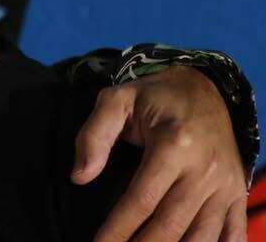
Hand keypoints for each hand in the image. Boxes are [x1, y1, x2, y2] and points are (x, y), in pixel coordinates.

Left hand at [74, 66, 247, 241]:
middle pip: (171, 224)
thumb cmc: (154, 97)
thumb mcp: (116, 100)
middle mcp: (205, 169)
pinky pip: (234, 231)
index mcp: (174, 145)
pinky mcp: (237, 192)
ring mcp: (226, 184)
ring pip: (203, 235)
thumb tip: (79, 177)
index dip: (118, 228)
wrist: (204, 89)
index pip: (141, 200)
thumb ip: (94, 136)